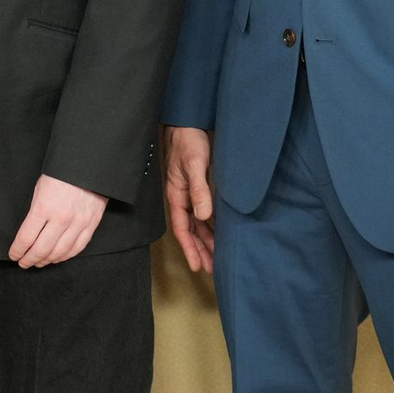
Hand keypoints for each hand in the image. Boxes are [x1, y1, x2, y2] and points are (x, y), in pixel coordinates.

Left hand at [8, 174, 106, 267]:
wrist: (87, 166)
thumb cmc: (60, 174)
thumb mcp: (39, 188)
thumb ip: (35, 211)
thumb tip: (29, 232)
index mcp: (44, 207)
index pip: (26, 237)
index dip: (18, 250)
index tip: (13, 254)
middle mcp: (61, 219)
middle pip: (41, 249)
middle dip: (29, 259)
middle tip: (23, 263)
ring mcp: (77, 224)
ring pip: (59, 252)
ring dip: (47, 261)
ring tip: (38, 262)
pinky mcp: (90, 225)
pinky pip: (77, 248)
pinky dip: (65, 256)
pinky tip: (57, 258)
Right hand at [163, 125, 214, 273]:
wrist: (187, 124)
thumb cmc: (188, 142)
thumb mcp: (194, 165)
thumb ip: (199, 190)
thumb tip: (203, 216)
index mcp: (176, 194)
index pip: (181, 227)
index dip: (189, 248)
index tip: (197, 266)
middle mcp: (181, 197)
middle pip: (188, 229)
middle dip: (198, 249)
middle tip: (211, 269)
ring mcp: (188, 192)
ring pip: (196, 223)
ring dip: (204, 240)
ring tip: (216, 257)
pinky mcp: (196, 187)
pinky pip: (201, 212)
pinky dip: (208, 226)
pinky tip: (217, 233)